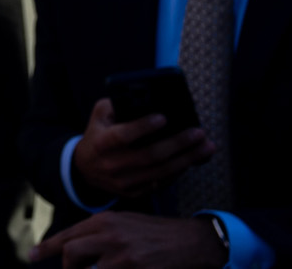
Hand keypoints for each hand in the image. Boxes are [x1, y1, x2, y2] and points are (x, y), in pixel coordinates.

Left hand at [31, 212, 226, 266]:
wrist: (192, 242)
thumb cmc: (156, 235)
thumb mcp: (124, 224)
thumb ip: (99, 234)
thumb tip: (72, 248)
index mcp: (105, 221)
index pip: (67, 236)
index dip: (46, 248)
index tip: (31, 256)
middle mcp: (110, 235)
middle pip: (71, 255)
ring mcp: (123, 256)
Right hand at [67, 97, 212, 202]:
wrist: (85, 169)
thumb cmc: (98, 134)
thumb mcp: (100, 115)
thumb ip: (118, 105)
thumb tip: (147, 99)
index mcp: (101, 142)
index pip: (123, 135)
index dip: (143, 127)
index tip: (163, 117)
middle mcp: (112, 164)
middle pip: (150, 156)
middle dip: (178, 144)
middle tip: (198, 133)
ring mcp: (124, 182)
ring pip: (161, 172)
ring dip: (187, 159)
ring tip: (206, 147)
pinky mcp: (134, 193)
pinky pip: (162, 183)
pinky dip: (179, 171)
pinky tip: (192, 160)